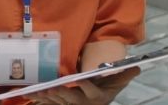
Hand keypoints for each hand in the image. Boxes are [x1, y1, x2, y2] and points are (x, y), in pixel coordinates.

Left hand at [25, 67, 139, 104]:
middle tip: (53, 87)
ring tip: (38, 91)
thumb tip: (137, 66)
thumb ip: (124, 74)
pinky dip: (40, 99)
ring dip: (47, 97)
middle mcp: (84, 103)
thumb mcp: (117, 81)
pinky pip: (50, 103)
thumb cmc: (107, 87)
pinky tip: (30, 94)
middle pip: (72, 99)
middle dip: (62, 94)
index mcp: (97, 96)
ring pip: (58, 101)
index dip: (86, 86)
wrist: (98, 100)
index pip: (92, 91)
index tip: (81, 79)